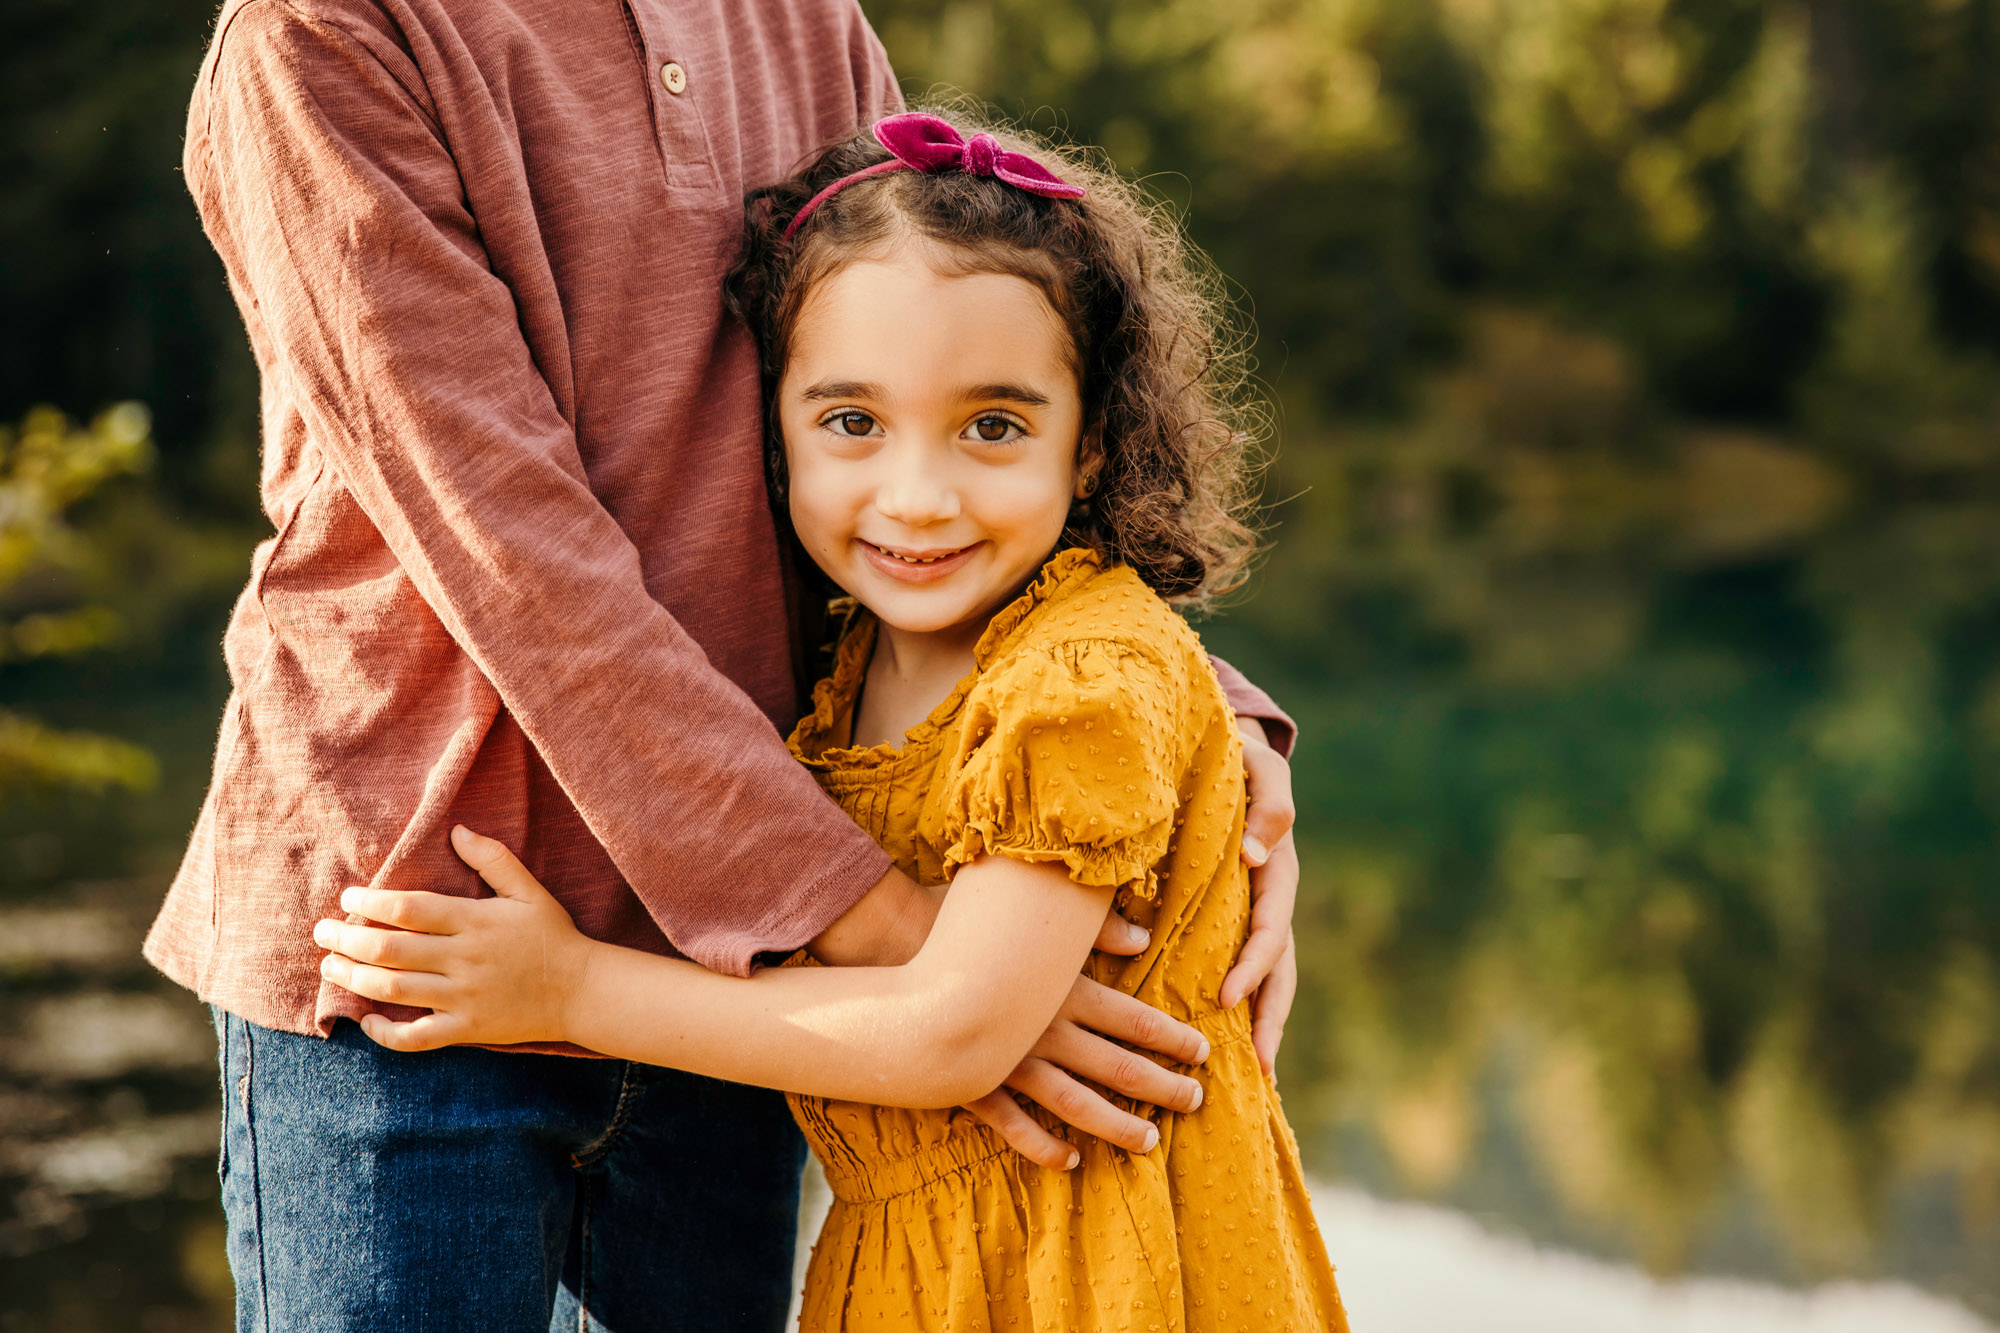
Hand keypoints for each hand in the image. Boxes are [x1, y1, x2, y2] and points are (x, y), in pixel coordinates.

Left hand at [313, 825, 595, 1049]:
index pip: (409, 908)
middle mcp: (464, 959)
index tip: (348, 897)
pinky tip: (366, 1020)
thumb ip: (493, 859)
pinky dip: (386, 1034)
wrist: (583, 990)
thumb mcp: (529, 890)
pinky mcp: (468, 1028)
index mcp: (475, 921)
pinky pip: (417, 1037)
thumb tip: (457, 829)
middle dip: (347, 939)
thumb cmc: (553, 935)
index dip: (370, 902)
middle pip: (390, 949)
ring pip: (393, 990)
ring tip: (330, 966)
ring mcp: (464, 997)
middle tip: (323, 932)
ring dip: (353, 978)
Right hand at [959, 905, 1204, 1168]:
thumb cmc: (964, 922)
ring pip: (1077, 1104)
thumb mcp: (1032, 914)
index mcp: (1065, 987)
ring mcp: (1011, 1061)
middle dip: (1161, 1087)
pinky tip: (1069, 1161)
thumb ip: (1092, 929)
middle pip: (1118, 1066)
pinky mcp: (975, 1083)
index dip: (1173, 1038)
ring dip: (1116, 1126)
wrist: (890, 950)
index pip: (1136, 1019)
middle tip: (1194, 1102)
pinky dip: (1043, 1146)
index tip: (1203, 1051)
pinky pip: (1014, 1125)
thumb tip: (1142, 938)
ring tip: (1148, 1142)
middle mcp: (1047, 1029)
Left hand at [1222, 717, 1299, 1076]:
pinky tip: (1224, 1047)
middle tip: (1257, 1068)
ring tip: (1255, 1079)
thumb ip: (1270, 803)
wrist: (1229, 757)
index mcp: (1276, 873)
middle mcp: (1271, 902)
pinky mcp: (1233, 921)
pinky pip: (1239, 969)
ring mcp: (1256, 915)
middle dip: (1270, 1020)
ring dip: (1262, 1027)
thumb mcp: (1261, 768)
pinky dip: (1240, 1008)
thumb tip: (1258, 856)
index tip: (1226, 998)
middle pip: (1279, 972)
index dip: (1253, 966)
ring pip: (1267, 982)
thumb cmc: (1243, 760)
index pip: (1271, 930)